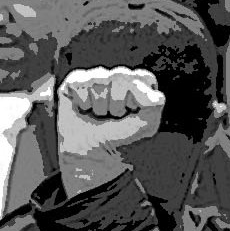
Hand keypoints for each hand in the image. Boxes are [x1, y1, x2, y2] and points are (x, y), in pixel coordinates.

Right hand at [56, 67, 164, 197]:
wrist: (90, 155)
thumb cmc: (119, 139)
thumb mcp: (147, 125)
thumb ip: (155, 104)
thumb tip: (151, 92)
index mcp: (138, 83)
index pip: (143, 77)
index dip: (137, 97)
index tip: (132, 113)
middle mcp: (117, 77)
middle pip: (120, 75)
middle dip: (117, 102)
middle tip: (113, 116)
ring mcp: (96, 78)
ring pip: (100, 79)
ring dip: (100, 105)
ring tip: (99, 115)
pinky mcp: (75, 82)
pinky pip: (80, 82)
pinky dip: (83, 101)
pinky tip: (84, 110)